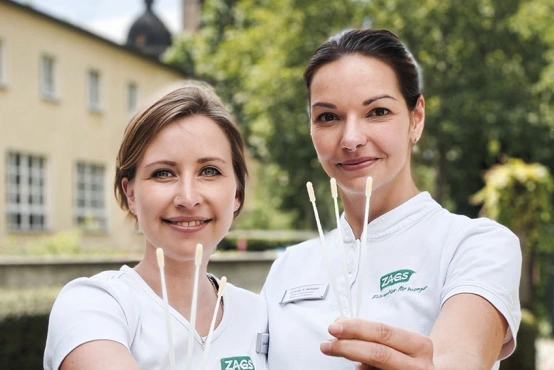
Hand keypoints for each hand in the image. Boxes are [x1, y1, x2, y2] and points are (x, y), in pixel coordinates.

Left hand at [320, 319, 434, 369]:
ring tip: (336, 351)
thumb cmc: (409, 356)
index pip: (383, 332)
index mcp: (420, 345)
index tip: (334, 327)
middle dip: (348, 346)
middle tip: (327, 344)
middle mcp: (420, 366)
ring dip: (352, 360)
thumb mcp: (401, 343)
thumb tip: (342, 325)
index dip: (356, 328)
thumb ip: (375, 335)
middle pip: (378, 353)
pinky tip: (358, 366)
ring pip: (372, 369)